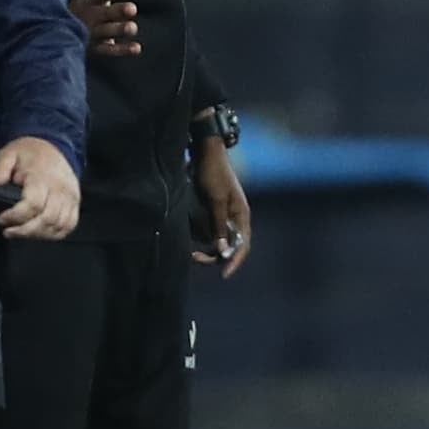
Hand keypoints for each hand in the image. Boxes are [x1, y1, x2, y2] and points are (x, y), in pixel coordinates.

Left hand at [0, 136, 80, 240]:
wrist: (54, 147)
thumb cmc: (29, 153)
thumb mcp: (9, 154)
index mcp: (43, 177)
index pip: (33, 204)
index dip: (16, 216)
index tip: (2, 219)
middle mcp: (61, 189)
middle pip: (47, 219)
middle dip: (26, 230)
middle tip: (8, 231)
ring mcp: (71, 198)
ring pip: (58, 225)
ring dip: (38, 234)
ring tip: (21, 233)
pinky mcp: (75, 204)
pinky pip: (69, 225)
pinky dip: (54, 234)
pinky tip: (38, 233)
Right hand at [71, 0, 139, 55]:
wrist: (65, 24)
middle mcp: (90, 15)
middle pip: (104, 13)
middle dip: (117, 11)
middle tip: (132, 8)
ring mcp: (92, 32)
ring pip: (106, 32)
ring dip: (119, 30)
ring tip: (133, 27)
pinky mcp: (96, 47)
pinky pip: (109, 50)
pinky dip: (122, 50)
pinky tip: (137, 48)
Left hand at [192, 130, 253, 276]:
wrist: (205, 153)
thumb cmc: (213, 174)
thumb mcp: (216, 200)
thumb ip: (219, 224)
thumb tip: (223, 250)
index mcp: (241, 216)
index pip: (242, 246)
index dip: (234, 261)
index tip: (224, 275)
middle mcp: (234, 218)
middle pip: (228, 246)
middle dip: (212, 254)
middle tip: (193, 256)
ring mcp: (222, 215)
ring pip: (215, 239)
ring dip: (202, 243)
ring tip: (187, 243)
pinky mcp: (210, 211)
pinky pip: (205, 229)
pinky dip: (197, 233)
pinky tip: (186, 230)